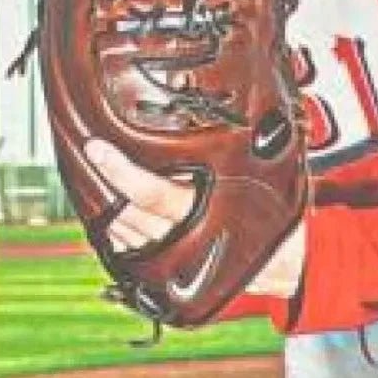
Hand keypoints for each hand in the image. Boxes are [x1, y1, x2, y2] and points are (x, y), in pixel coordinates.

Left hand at [84, 139, 305, 298]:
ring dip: (108, 207)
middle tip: (96, 155)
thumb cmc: (266, 213)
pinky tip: (119, 209)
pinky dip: (116, 230)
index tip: (96, 148)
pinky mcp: (162, 275)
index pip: (149, 192)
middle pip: (126, 211)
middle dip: (106, 184)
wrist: (280, 264)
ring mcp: (168, 260)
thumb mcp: (253, 177)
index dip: (119, 171)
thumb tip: (204, 103)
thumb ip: (225, 147)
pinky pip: (125, 251)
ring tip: (106, 180)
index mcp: (200, 209)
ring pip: (120, 231)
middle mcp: (179, 238)